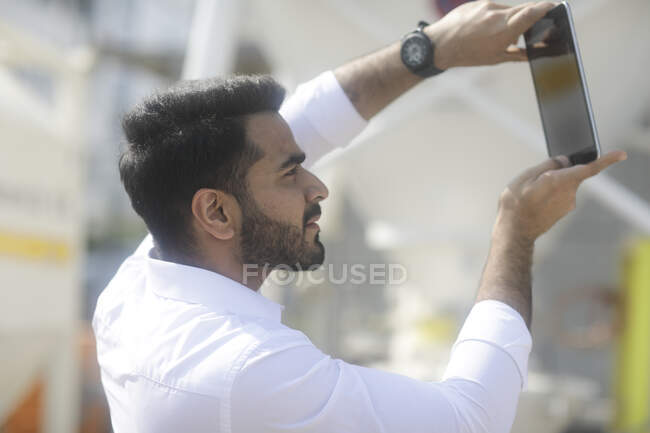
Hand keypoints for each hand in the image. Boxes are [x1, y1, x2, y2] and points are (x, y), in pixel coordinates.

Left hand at [426, 1, 556, 68]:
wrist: (440, 44)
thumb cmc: (467, 55)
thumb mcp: (495, 58)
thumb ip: (518, 54)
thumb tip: (535, 54)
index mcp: (504, 30)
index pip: (532, 12)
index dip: (545, 8)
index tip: (554, 6)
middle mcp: (497, 15)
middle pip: (523, 8)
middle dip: (531, 14)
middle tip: (535, 21)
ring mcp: (487, 6)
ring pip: (507, 9)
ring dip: (509, 18)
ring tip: (497, 33)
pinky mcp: (478, 2)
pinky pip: (493, 7)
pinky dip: (494, 16)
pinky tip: (484, 27)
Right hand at [495, 151, 627, 242]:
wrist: (515, 231)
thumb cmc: (517, 203)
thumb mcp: (525, 177)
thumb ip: (547, 165)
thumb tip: (564, 160)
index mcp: (560, 181)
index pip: (590, 168)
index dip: (607, 160)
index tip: (622, 154)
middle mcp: (569, 192)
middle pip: (571, 173)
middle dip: (556, 172)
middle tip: (533, 181)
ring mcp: (568, 203)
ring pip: (565, 184)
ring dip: (551, 184)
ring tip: (530, 195)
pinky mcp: (565, 210)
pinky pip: (561, 194)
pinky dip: (551, 194)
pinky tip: (535, 202)